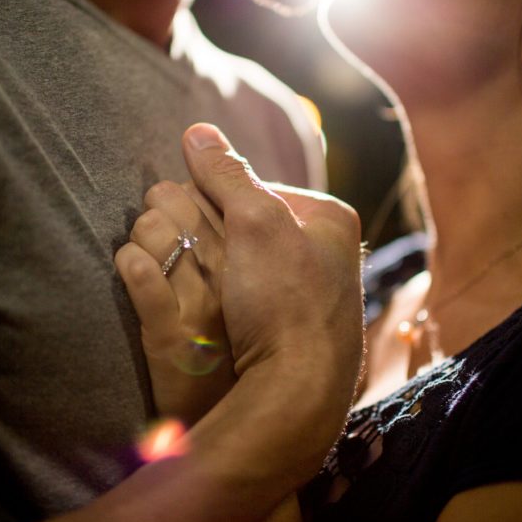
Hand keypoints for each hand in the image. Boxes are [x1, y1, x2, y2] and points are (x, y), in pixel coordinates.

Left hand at [116, 180, 235, 425]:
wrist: (234, 419)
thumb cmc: (234, 345)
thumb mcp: (245, 287)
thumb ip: (229, 236)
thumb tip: (197, 191)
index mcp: (253, 258)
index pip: (211, 192)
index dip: (188, 196)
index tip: (184, 216)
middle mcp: (233, 276)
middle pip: (180, 202)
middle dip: (159, 208)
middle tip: (157, 234)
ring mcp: (202, 306)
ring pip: (157, 231)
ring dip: (139, 236)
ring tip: (141, 255)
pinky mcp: (171, 337)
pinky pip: (142, 277)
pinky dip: (129, 264)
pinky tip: (130, 268)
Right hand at [177, 123, 364, 451]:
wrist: (297, 391)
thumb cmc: (284, 299)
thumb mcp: (254, 221)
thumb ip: (225, 173)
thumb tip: (196, 131)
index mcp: (330, 219)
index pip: (254, 189)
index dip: (216, 200)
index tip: (193, 220)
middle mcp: (328, 253)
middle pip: (247, 225)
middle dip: (215, 234)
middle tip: (191, 252)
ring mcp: (311, 294)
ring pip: (242, 262)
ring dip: (214, 267)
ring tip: (194, 283)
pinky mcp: (293, 330)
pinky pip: (245, 298)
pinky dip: (224, 300)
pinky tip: (212, 314)